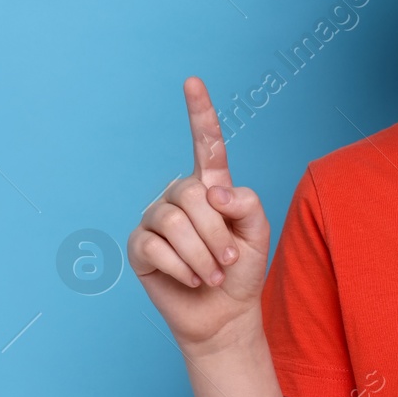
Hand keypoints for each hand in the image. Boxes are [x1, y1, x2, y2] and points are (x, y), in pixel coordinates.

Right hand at [127, 76, 272, 354]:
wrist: (223, 314)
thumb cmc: (242, 270)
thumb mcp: (258, 233)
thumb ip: (246, 204)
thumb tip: (211, 192)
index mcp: (210, 185)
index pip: (205, 143)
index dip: (199, 112)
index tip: (192, 81)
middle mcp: (179, 195)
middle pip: (193, 196)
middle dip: (217, 234)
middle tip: (228, 261)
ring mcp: (155, 219)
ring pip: (174, 222)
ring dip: (201, 255)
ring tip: (212, 273)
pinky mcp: (139, 246)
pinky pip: (155, 247)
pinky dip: (180, 268)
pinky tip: (189, 279)